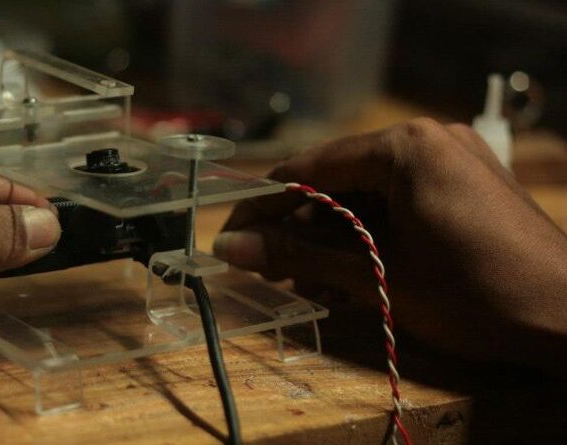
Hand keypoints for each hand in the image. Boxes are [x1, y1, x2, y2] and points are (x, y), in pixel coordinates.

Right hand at [214, 118, 566, 373]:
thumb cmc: (475, 295)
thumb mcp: (379, 275)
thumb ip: (301, 254)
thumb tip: (232, 248)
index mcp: (405, 148)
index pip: (312, 167)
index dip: (265, 204)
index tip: (232, 233)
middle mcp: (426, 140)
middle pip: (338, 180)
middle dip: (300, 227)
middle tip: (267, 266)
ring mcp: (448, 160)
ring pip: (366, 195)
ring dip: (331, 237)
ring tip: (303, 279)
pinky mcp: (459, 185)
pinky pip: (396, 203)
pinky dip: (368, 236)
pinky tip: (344, 272)